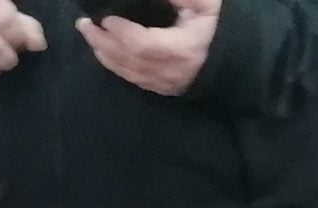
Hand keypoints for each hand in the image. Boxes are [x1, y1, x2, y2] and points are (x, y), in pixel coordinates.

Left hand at [77, 0, 218, 94]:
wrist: (234, 60)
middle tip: (83, 23)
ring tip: (87, 33)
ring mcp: (165, 83)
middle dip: (102, 41)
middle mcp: (170, 71)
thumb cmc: (219, 27)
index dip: (121, 32)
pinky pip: (132, 79)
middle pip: (128, 59)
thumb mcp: (206, 4)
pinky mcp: (162, 89)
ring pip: (126, 72)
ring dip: (103, 53)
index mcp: (183, 49)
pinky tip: (102, 52)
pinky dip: (114, 65)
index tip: (105, 17)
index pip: (144, 44)